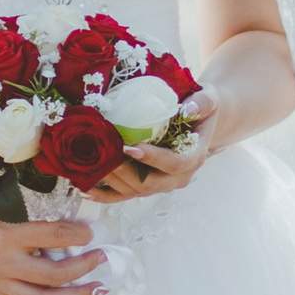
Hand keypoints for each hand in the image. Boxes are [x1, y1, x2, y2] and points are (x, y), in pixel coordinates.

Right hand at [0, 182, 108, 294]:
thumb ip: (27, 204)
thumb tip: (63, 206)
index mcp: (5, 233)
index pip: (55, 235)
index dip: (79, 233)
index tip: (91, 230)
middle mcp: (3, 262)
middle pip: (54, 274)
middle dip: (84, 268)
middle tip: (102, 258)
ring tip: (95, 290)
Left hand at [87, 88, 222, 200]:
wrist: (198, 122)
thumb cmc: (201, 107)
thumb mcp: (209, 99)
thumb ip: (202, 102)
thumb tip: (188, 109)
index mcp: (193, 158)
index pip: (174, 164)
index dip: (152, 158)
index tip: (129, 147)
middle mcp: (178, 177)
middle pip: (149, 184)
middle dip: (123, 172)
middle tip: (101, 156)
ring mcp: (161, 184)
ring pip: (134, 191)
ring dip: (111, 181)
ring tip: (87, 166)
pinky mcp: (147, 185)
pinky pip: (125, 195)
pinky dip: (105, 195)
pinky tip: (86, 189)